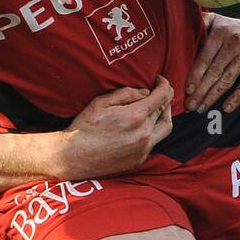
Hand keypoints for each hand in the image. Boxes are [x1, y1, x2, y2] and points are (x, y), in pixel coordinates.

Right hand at [57, 77, 173, 178]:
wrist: (74, 157)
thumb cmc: (84, 127)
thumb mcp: (101, 102)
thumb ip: (126, 94)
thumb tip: (145, 92)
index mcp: (136, 116)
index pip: (162, 95)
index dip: (164, 84)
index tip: (159, 80)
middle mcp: (144, 133)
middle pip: (164, 110)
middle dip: (163, 98)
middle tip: (158, 92)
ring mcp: (143, 148)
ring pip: (165, 128)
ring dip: (165, 115)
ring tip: (158, 108)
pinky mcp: (139, 159)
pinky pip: (154, 141)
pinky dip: (153, 130)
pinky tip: (144, 126)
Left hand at [184, 12, 239, 112]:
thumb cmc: (236, 31)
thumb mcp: (220, 21)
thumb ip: (202, 22)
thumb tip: (179, 26)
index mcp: (221, 32)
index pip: (205, 57)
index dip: (195, 75)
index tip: (187, 90)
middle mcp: (235, 41)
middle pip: (214, 71)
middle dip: (201, 91)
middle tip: (191, 105)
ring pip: (227, 80)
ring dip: (213, 97)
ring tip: (202, 109)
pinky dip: (236, 98)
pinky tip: (225, 108)